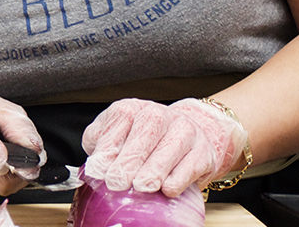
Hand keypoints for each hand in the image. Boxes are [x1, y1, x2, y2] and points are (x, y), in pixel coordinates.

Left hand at [82, 98, 245, 196]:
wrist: (182, 141)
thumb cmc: (139, 142)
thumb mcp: (114, 137)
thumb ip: (100, 145)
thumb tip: (95, 165)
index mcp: (133, 108)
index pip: (121, 118)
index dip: (108, 144)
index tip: (98, 169)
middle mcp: (160, 114)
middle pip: (147, 129)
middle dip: (130, 159)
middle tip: (117, 181)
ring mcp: (185, 130)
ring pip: (172, 145)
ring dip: (155, 169)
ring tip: (141, 187)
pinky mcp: (203, 151)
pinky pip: (193, 163)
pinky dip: (180, 178)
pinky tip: (167, 189)